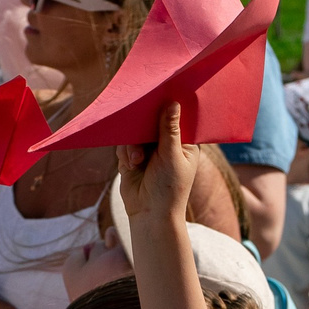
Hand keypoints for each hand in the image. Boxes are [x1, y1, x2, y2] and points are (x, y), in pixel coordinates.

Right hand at [115, 103, 195, 230]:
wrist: (150, 214)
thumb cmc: (169, 188)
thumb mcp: (171, 156)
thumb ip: (169, 130)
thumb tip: (173, 102)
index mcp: (184, 142)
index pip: (177, 117)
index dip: (169, 106)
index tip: (160, 94)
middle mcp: (166, 143)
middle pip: (152, 121)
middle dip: (144, 125)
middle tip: (138, 121)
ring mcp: (148, 150)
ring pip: (135, 132)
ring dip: (134, 145)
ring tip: (138, 160)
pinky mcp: (132, 157)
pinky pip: (124, 144)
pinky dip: (126, 153)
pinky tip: (132, 165)